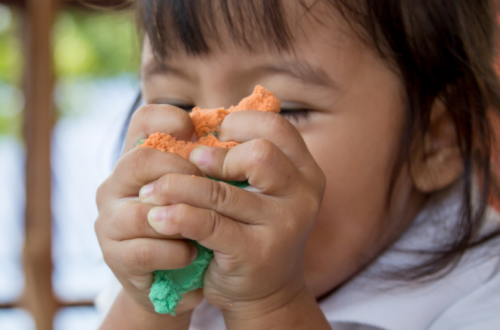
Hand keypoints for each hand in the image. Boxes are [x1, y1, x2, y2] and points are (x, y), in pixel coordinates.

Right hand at [95, 104, 204, 320]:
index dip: (170, 119)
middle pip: (140, 160)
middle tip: (210, 190)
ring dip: (181, 221)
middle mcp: (116, 185)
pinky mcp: (114, 256)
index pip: (144, 121)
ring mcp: (110, 221)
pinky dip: (174, 253)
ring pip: (141, 212)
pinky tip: (191, 254)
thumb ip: (205, 164)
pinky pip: (145, 250)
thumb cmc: (192, 226)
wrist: (176, 279)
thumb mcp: (199, 191)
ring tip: (204, 232)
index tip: (197, 135)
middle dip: (183, 174)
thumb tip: (235, 135)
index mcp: (139, 160)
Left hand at [139, 110, 325, 319]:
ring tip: (152, 190)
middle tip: (191, 162)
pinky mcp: (255, 252)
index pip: (276, 127)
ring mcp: (283, 225)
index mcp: (306, 172)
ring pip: (221, 192)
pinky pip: (208, 224)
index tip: (216, 135)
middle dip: (216, 156)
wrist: (266, 292)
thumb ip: (245, 160)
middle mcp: (302, 196)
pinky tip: (158, 217)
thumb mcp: (263, 192)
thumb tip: (196, 123)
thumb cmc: (255, 230)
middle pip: (258, 154)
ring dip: (179, 187)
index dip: (240, 122)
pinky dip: (177, 217)